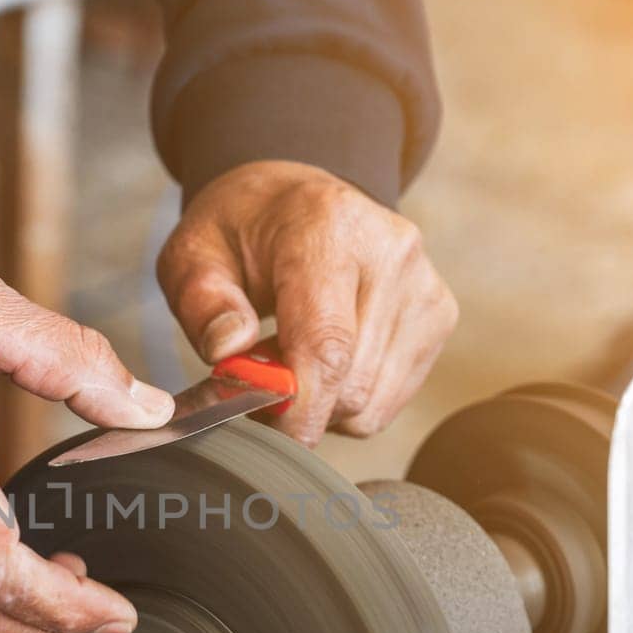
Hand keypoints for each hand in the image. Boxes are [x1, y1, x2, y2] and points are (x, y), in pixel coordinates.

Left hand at [158, 160, 457, 445]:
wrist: (297, 200)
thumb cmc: (241, 232)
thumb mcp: (193, 255)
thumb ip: (203, 304)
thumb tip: (229, 351)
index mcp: (328, 228)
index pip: (327, 343)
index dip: (298, 407)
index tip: (265, 432)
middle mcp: (391, 251)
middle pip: (350, 384)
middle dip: (298, 405)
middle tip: (258, 381)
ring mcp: (423, 285)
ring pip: (371, 403)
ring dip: (323, 406)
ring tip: (292, 360)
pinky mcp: (439, 315)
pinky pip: (388, 401)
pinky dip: (349, 400)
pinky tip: (327, 360)